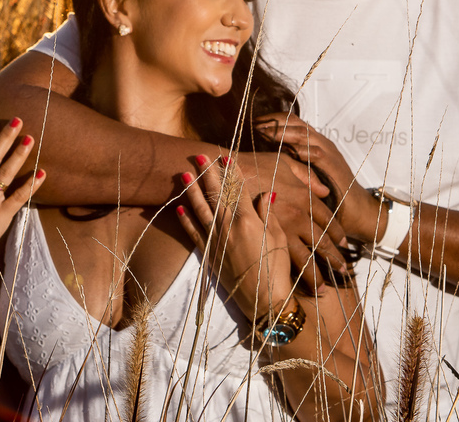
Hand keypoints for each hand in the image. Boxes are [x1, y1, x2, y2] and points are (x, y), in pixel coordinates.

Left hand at [176, 155, 292, 321]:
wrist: (264, 301)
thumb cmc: (277, 269)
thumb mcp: (279, 238)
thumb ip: (269, 214)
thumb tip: (266, 193)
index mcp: (249, 221)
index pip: (238, 190)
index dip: (231, 173)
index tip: (225, 157)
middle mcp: (229, 227)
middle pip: (215, 195)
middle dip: (207, 174)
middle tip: (199, 156)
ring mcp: (217, 241)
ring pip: (200, 210)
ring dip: (192, 191)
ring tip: (184, 174)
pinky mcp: (209, 255)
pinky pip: (194, 234)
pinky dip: (186, 220)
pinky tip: (179, 207)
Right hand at [240, 151, 348, 290]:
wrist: (227, 176)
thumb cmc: (256, 165)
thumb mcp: (284, 163)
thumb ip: (307, 176)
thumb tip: (325, 190)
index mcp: (304, 197)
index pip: (328, 219)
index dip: (337, 233)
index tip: (343, 244)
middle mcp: (298, 216)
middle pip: (322, 242)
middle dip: (334, 259)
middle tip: (342, 271)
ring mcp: (282, 232)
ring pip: (306, 260)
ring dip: (317, 276)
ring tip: (324, 290)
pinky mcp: (265, 243)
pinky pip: (285, 263)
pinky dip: (295, 277)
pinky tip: (300, 287)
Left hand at [255, 112, 376, 244]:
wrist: (358, 210)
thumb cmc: (331, 195)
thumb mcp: (306, 177)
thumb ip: (291, 166)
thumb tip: (265, 162)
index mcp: (314, 143)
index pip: (292, 122)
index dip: (274, 120)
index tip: (255, 122)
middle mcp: (321, 143)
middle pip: (296, 123)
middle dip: (274, 123)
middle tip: (255, 125)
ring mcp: (329, 153)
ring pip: (304, 135)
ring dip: (284, 133)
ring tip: (266, 133)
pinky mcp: (334, 166)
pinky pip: (317, 154)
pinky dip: (302, 151)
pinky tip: (287, 151)